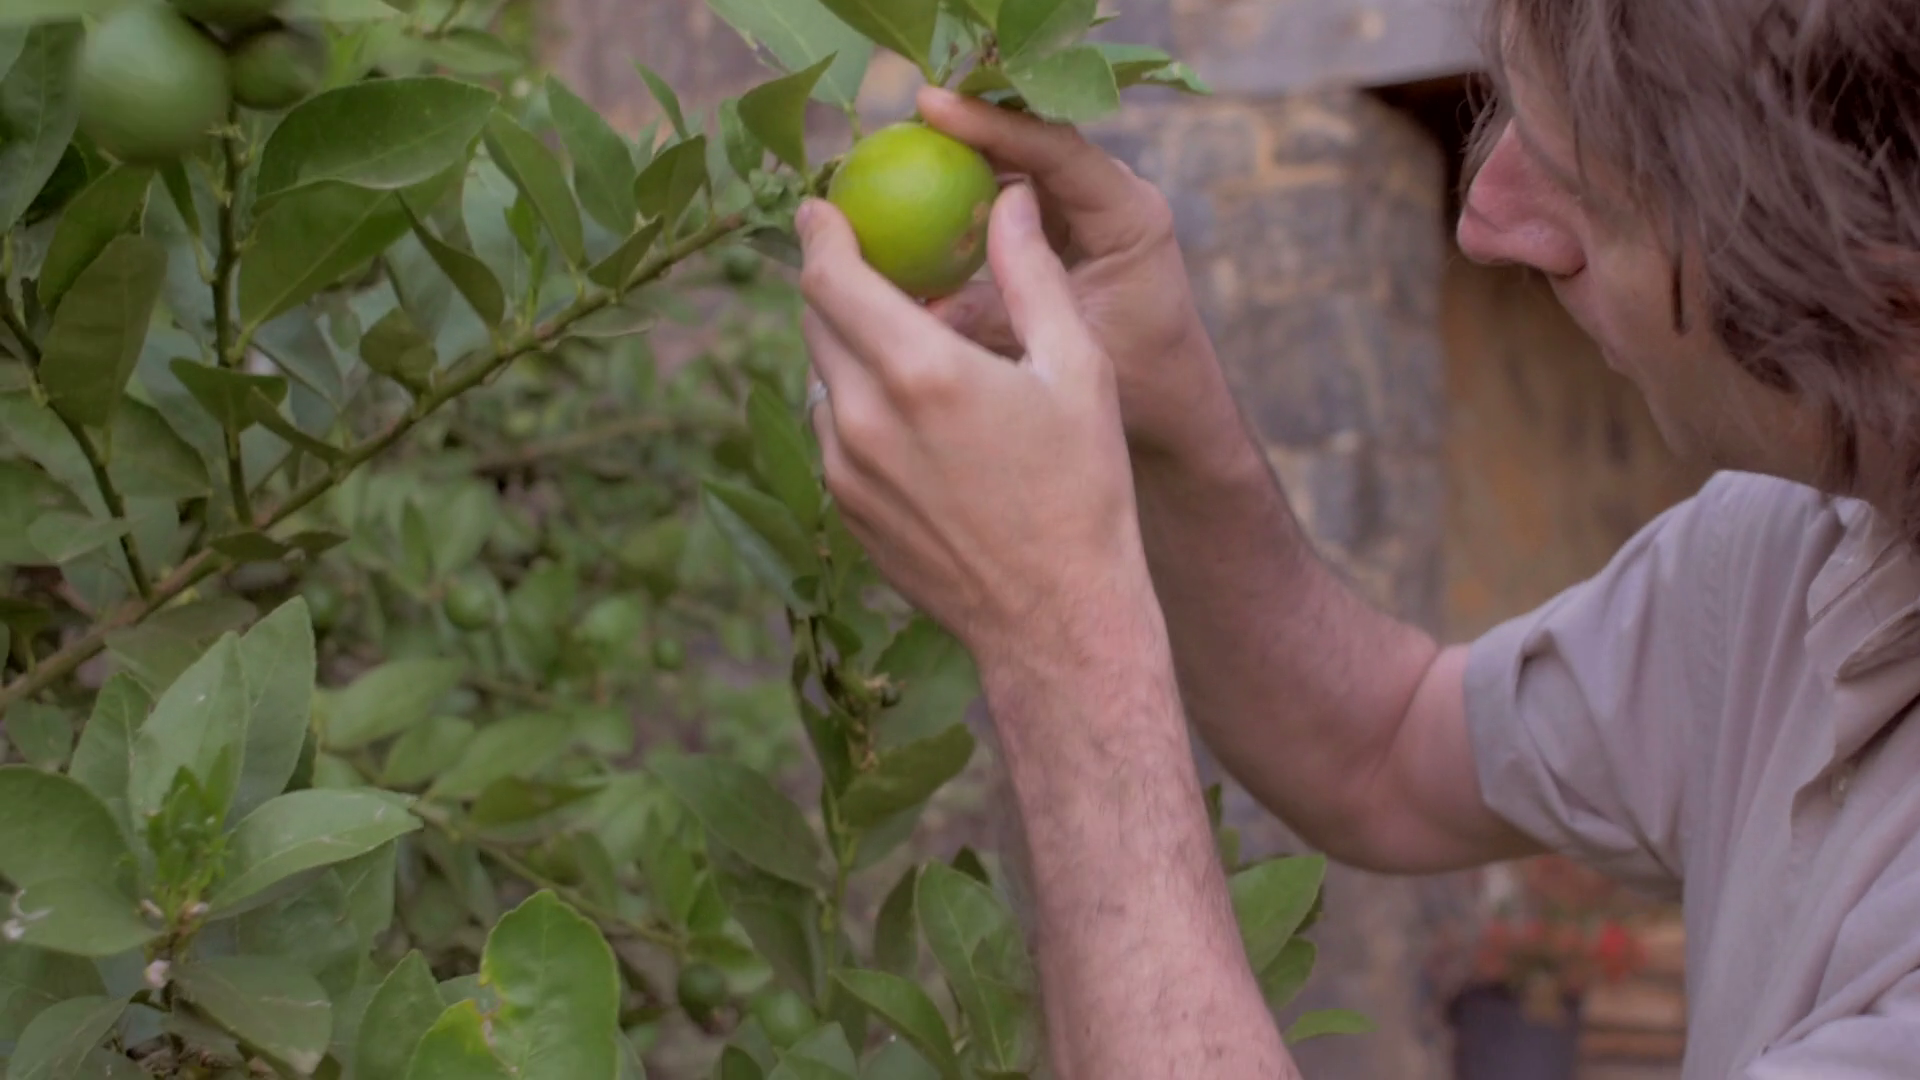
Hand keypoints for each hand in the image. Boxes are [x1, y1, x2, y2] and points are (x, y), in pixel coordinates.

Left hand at [795, 182, 1147, 657]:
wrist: (1056, 617)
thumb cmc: (1082, 489)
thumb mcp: (1076, 370)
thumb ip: (1030, 276)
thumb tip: (1007, 200)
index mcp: (921, 371)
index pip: (831, 275)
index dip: (821, 232)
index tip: (824, 208)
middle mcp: (865, 417)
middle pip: (815, 320)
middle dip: (836, 282)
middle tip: (873, 265)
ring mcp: (846, 469)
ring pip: (821, 377)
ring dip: (849, 347)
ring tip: (905, 345)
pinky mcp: (845, 509)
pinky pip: (831, 432)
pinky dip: (856, 404)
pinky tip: (911, 414)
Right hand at [914, 86, 1236, 462]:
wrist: (1176, 409)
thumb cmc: (1140, 387)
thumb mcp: (1065, 354)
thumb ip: (1000, 321)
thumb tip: (917, 306)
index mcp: (1129, 215)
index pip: (1056, 148)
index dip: (992, 123)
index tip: (931, 107)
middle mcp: (1112, 198)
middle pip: (1035, 141)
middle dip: (972, 125)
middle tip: (904, 118)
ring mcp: (1088, 211)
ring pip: (1021, 163)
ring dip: (967, 154)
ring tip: (903, 147)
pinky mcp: (1065, 231)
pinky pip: (1013, 198)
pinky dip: (970, 194)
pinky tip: (920, 196)